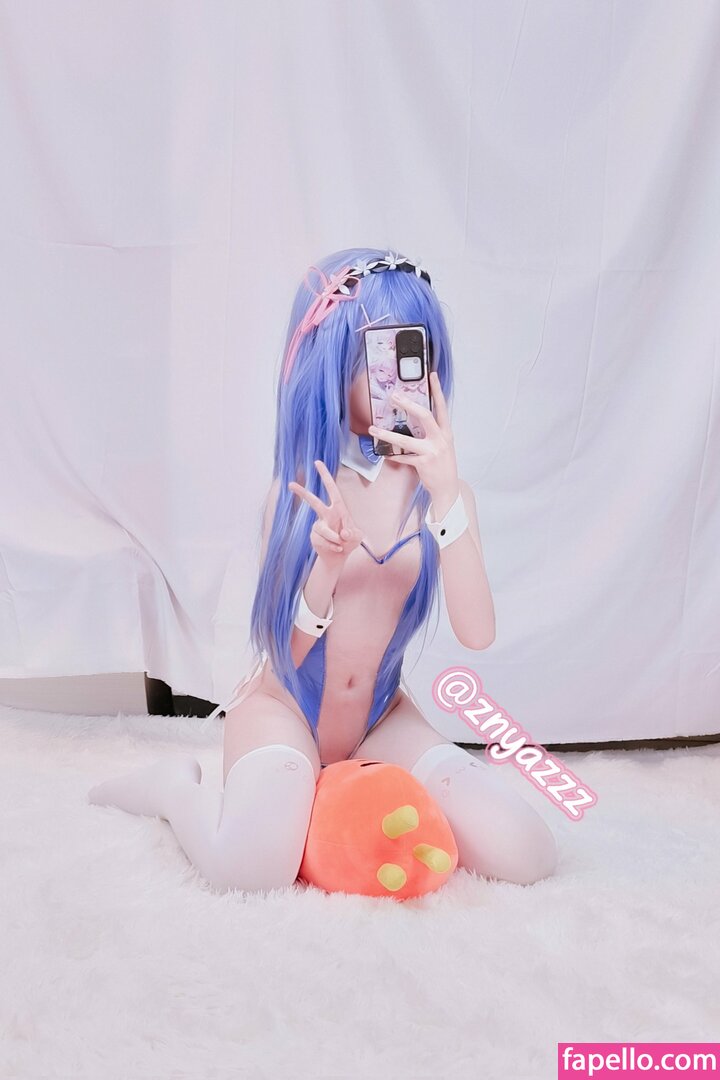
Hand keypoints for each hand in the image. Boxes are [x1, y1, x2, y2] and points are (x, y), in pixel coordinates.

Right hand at [288, 460, 363, 564]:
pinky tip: (337, 549)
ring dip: (334, 539)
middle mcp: (327, 515)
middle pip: (314, 502)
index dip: (325, 476)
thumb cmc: (350, 542)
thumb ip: (353, 533)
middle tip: (290, 484)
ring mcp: (319, 525)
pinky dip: (333, 546)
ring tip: (341, 545)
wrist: (339, 557)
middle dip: (302, 492)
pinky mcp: (314, 536)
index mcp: (338, 508)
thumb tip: (342, 533)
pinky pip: (323, 541)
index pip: (332, 489)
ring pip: (323, 529)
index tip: (317, 462)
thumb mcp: (357, 537)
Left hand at [368, 371, 459, 502]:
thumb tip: (414, 418)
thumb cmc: (443, 464)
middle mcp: (441, 439)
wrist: (448, 487)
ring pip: (406, 440)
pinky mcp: (423, 463)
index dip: (437, 390)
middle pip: (425, 416)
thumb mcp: (442, 444)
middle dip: (409, 405)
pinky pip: (403, 458)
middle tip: (394, 396)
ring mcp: (432, 451)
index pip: (442, 407)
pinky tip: (384, 453)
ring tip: (373, 429)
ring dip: (387, 435)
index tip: (432, 375)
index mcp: (446, 432)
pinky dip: (392, 456)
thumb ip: (432, 432)